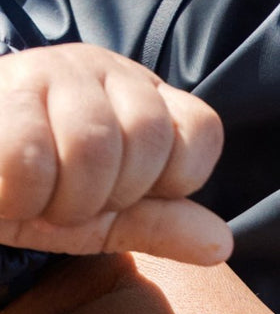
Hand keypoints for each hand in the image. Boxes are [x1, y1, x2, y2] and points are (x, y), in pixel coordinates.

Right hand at [0, 43, 230, 262]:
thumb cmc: (32, 194)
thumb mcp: (103, 218)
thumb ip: (163, 226)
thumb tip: (222, 244)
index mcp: (144, 97)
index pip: (201, 130)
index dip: (173, 179)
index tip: (127, 196)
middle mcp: (105, 69)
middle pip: (149, 136)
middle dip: (111, 194)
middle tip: (70, 201)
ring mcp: (51, 69)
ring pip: (94, 143)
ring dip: (63, 199)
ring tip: (36, 198)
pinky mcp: (1, 86)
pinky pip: (29, 153)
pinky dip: (20, 195)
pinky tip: (4, 192)